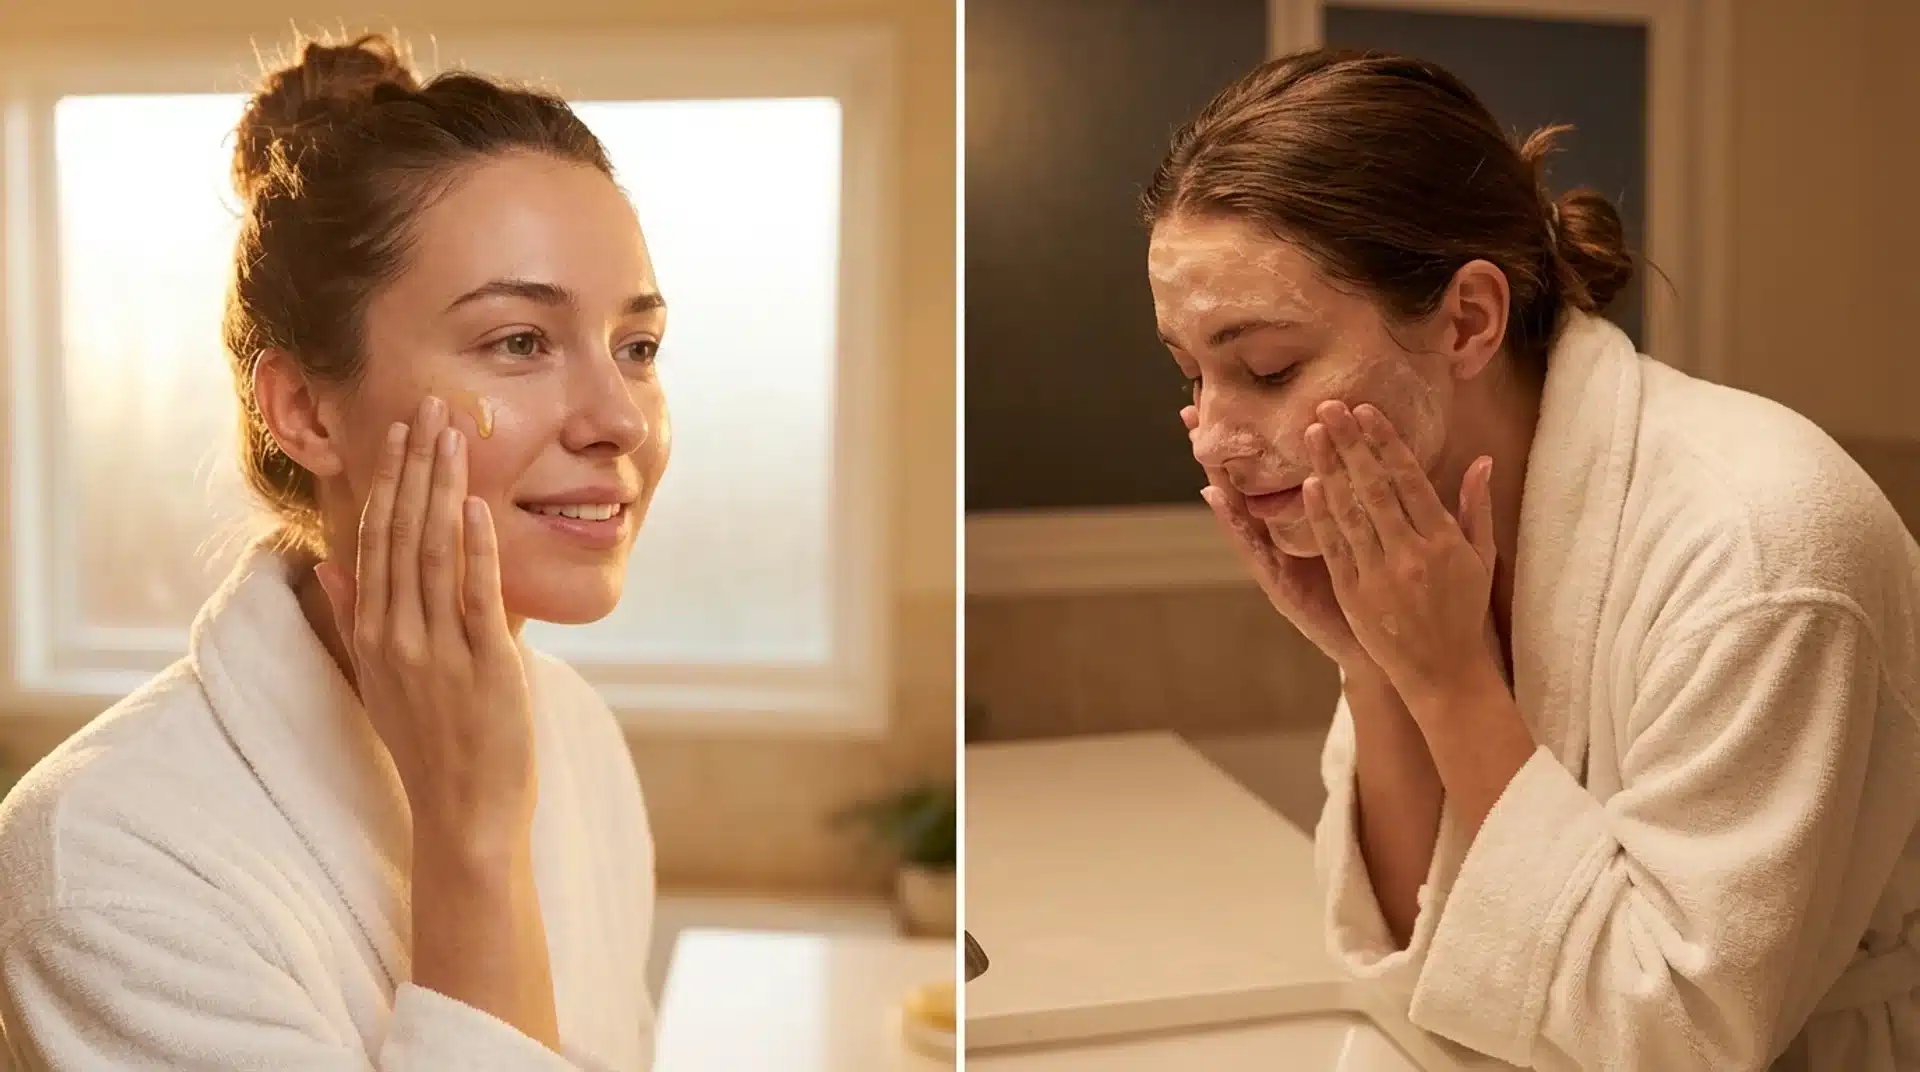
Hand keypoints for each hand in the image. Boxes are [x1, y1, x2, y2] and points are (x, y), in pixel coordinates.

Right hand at [313, 394, 535, 849]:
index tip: (399, 433)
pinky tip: (476, 505)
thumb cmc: (429, 745)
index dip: (388, 482)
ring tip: (453, 435)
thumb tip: (329, 563)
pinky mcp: (484, 666)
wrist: (464, 814)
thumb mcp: (378, 678)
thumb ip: (354, 618)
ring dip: (443, 488)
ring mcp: (438, 651)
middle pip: (402, 533)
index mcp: (375, 634)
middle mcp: (398, 637)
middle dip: (415, 467)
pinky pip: (475, 597)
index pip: (377, 540)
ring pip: (434, 554)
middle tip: (428, 407)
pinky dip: (475, 548)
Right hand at [1184, 405, 1373, 672]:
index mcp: (1304, 527)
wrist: (1385, 654)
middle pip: (1244, 486)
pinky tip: (1219, 498)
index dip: (1252, 437)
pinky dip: (1236, 524)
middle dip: (1217, 448)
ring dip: (1220, 478)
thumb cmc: (1383, 597)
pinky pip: (1255, 551)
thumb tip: (1382, 448)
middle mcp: (1281, 542)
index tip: (1228, 398)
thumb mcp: (1377, 538)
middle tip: (1190, 410)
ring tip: (1198, 446)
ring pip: (1240, 515)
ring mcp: (1276, 565)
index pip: (1275, 472)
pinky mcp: (1281, 588)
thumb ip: (1373, 497)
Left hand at [1301, 401, 1501, 711]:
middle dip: (1350, 444)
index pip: (1409, 479)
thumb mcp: (1480, 558)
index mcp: (1442, 540)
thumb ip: (1475, 507)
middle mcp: (1409, 554)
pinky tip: (1309, 485)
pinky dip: (1321, 516)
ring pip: (1350, 513)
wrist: (1443, 671)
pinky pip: (1334, 548)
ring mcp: (1379, 575)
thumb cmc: (1462, 610)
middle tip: (1328, 407)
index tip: (1366, 411)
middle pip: (1374, 488)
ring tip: (1312, 434)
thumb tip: (1481, 460)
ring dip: (1329, 470)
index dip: (1385, 442)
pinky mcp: (1354, 595)